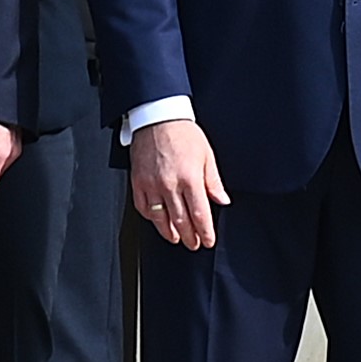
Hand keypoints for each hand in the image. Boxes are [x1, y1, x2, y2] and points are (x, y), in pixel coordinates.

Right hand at [130, 117, 229, 254]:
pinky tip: (157, 221)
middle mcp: (170, 185)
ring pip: (160, 219)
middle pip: (181, 221)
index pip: (200, 214)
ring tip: (176, 238)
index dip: (205, 232)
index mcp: (190, 179)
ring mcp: (151, 185)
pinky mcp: (138, 182)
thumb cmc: (183, 133)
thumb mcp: (206, 155)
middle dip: (189, 237)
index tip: (208, 240)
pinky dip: (151, 218)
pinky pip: (143, 207)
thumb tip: (222, 200)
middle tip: (194, 244)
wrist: (158, 117)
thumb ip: (213, 181)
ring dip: (169, 233)